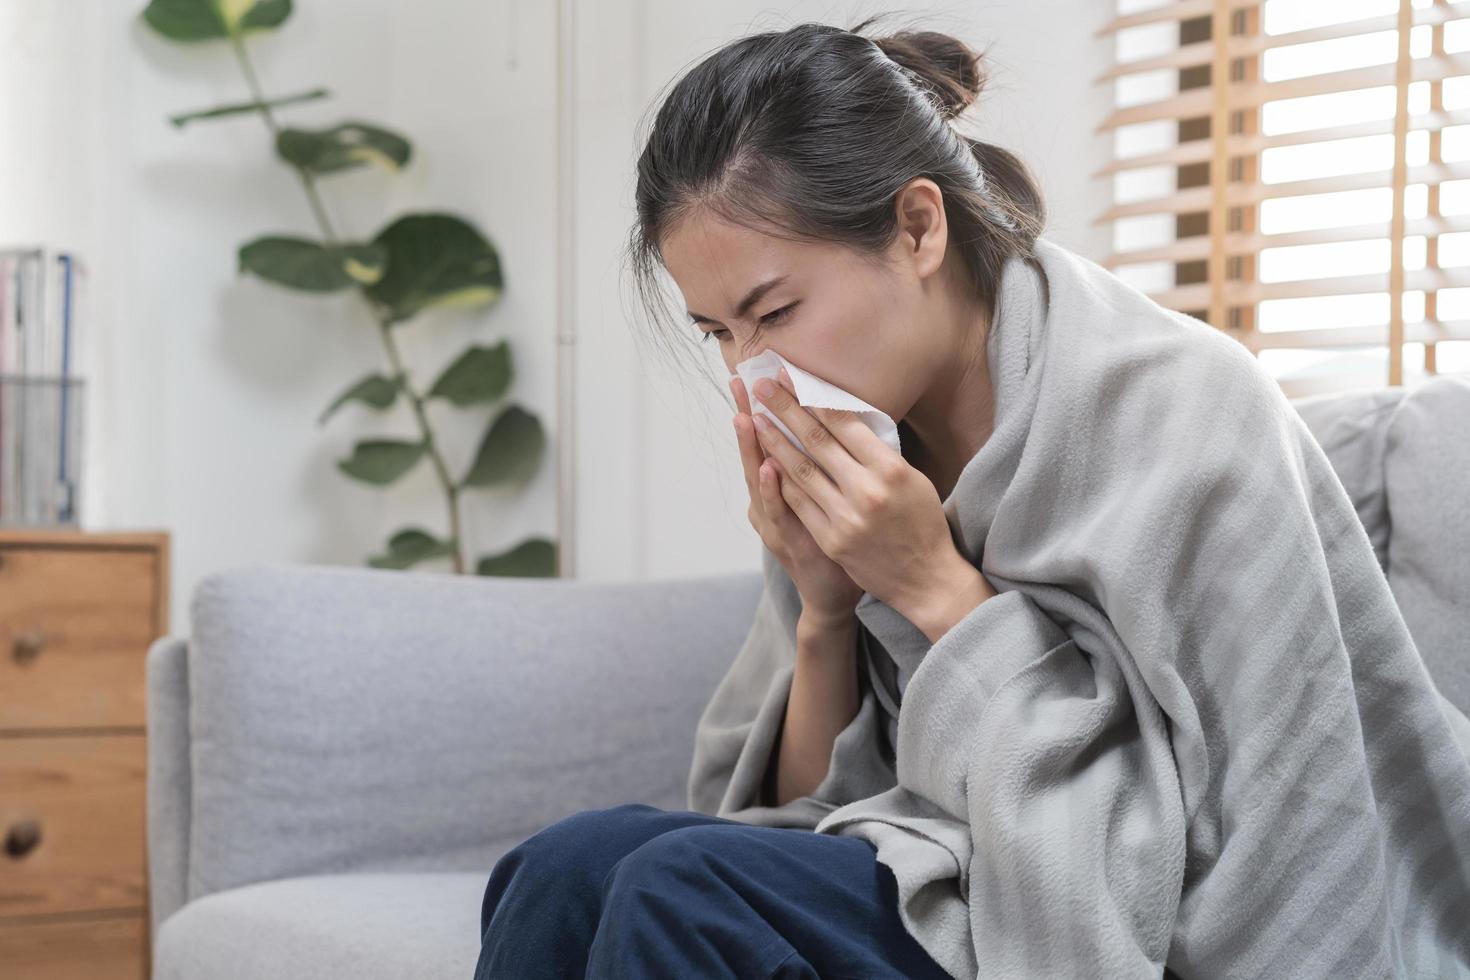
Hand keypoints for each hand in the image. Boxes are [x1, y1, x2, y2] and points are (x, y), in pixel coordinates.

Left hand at [747, 366, 985, 625]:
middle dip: (785, 410)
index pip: (843, 423)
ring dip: (773, 442)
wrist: (926, 579)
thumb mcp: (912, 478)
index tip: (791, 377)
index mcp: (890, 468)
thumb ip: (879, 452)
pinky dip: (779, 481)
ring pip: (800, 470)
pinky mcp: (831, 540)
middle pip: (817, 441)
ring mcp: (846, 517)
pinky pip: (799, 503)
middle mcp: (867, 490)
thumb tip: (845, 420)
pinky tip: (763, 461)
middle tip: (760, 386)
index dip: (813, 397)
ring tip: (754, 418)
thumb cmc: (922, 522)